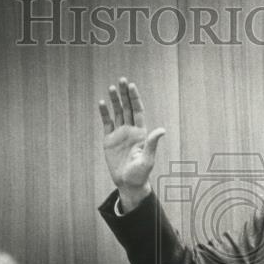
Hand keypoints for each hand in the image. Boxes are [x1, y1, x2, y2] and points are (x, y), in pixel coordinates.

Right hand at [98, 78, 164, 210]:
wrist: (128, 183)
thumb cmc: (140, 173)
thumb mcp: (147, 159)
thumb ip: (152, 143)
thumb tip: (161, 130)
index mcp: (141, 133)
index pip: (137, 110)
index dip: (134, 98)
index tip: (131, 86)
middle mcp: (130, 130)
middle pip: (127, 107)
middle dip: (124, 94)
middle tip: (121, 80)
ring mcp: (119, 134)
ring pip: (117, 113)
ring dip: (114, 100)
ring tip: (111, 87)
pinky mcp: (109, 140)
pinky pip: (106, 123)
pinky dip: (104, 113)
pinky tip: (102, 103)